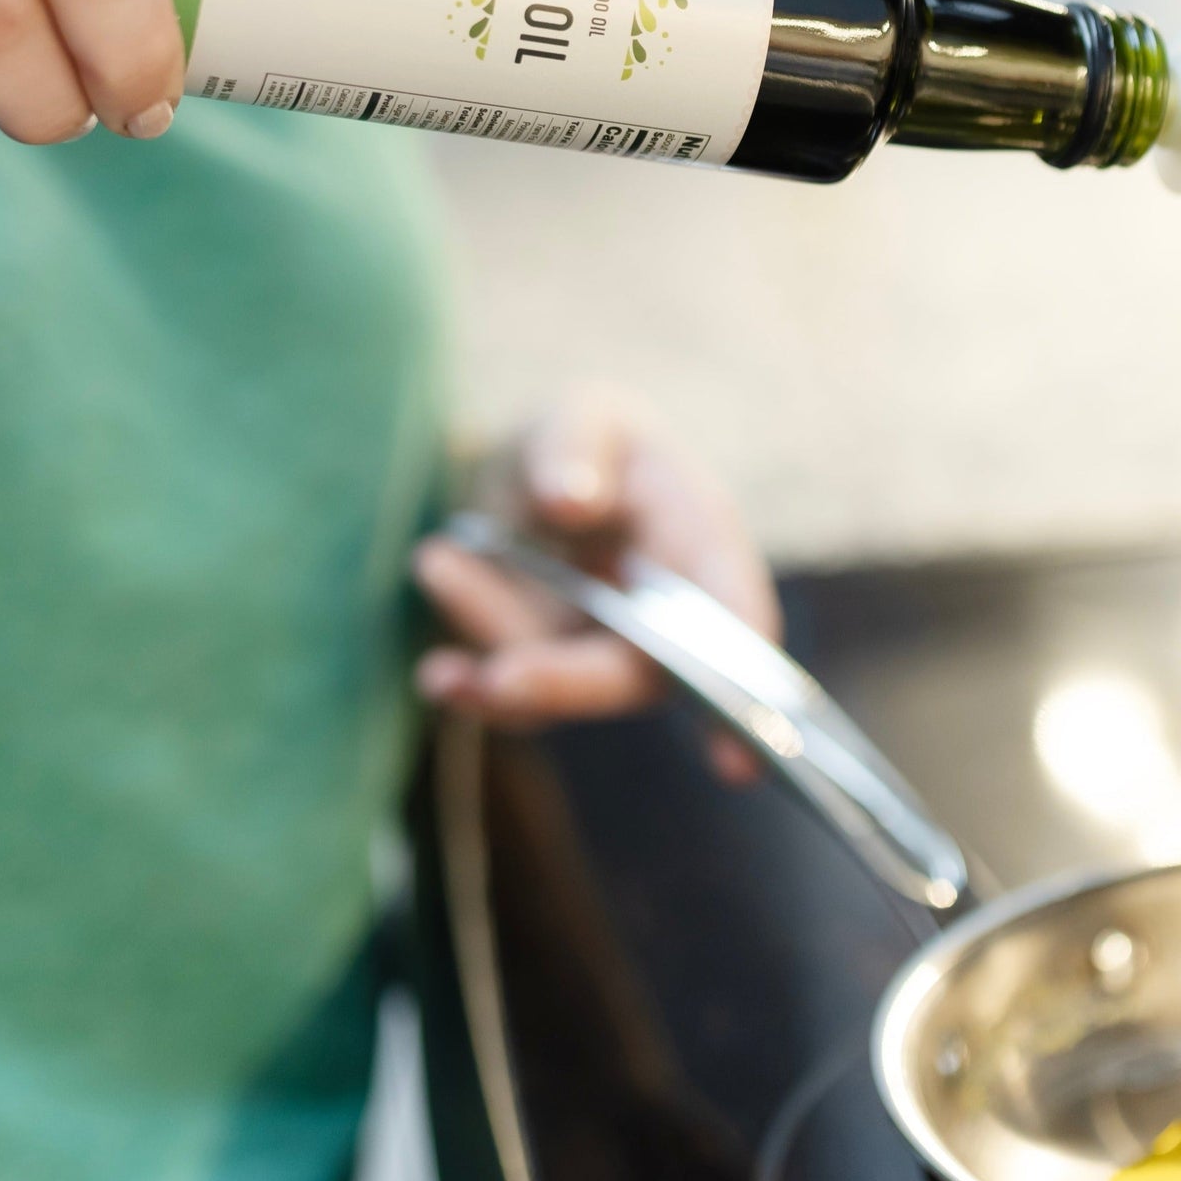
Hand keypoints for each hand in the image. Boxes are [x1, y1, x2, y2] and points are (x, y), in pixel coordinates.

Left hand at [412, 396, 779, 782]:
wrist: (526, 475)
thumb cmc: (581, 441)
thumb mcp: (580, 415)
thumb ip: (575, 446)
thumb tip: (570, 504)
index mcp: (702, 543)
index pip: (738, 619)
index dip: (745, 692)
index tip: (734, 764)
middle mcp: (668, 616)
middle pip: (636, 676)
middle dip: (566, 683)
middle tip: (501, 677)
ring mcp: (607, 654)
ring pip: (559, 686)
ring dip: (492, 646)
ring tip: (435, 559)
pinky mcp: (549, 673)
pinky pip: (511, 693)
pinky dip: (468, 684)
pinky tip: (435, 671)